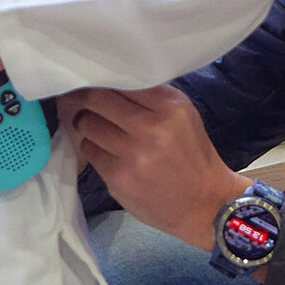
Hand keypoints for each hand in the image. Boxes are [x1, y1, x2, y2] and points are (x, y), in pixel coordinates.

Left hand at [62, 85, 247, 249]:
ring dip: (86, 124)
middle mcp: (150, 128)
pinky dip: (93, 147)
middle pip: (96, 100)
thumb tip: (110, 81)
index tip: (94, 82)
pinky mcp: (118, 178)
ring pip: (86, 125)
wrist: (204, 203)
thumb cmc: (192, 155)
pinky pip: (89, 151)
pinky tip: (106, 151)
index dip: (103, 81)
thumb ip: (151, 96)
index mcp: (169, 107)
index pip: (121, 81)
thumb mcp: (184, 115)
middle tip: (80, 100)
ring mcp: (132, 155)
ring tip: (96, 128)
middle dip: (84, 98)